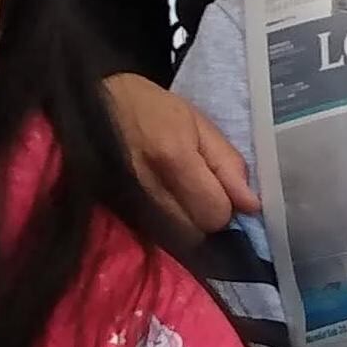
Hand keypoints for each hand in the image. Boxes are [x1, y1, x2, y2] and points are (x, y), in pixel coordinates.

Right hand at [107, 72, 259, 235]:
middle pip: (198, 232)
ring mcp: (131, 205)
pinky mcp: (121, 213)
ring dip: (191, 223)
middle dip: (209, 216)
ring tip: (186, 195)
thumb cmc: (151, 108)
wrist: (96, 106)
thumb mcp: (198, 123)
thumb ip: (227, 163)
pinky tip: (169, 202)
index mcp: (173, 158)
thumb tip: (251, 205)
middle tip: (204, 191)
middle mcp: (150, 189)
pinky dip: (172, 225)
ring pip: (179, 240)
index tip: (224, 187)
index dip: (227, 204)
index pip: (216, 213)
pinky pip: (159, 235)